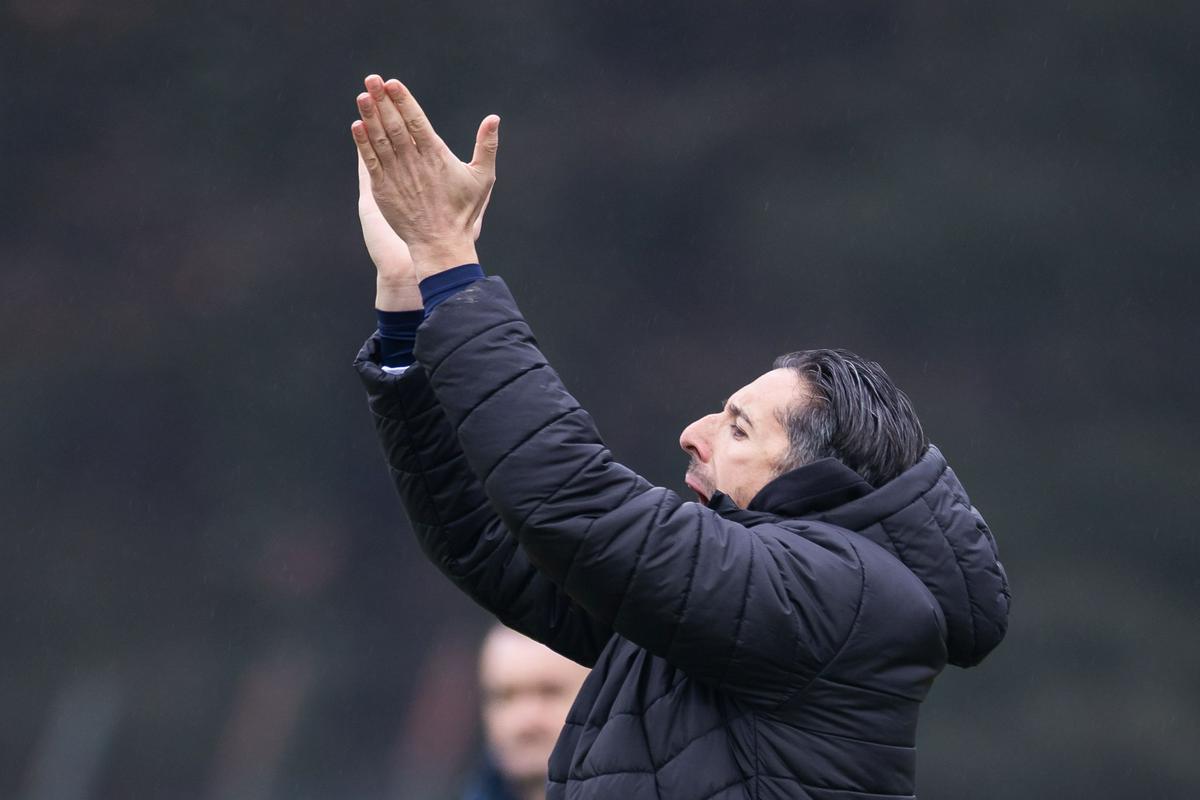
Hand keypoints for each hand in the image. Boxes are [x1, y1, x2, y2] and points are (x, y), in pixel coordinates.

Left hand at [351, 74, 498, 279]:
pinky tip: (357, 126)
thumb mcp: (483, 177)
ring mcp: (397, 175)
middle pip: (395, 124)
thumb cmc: (464, 212)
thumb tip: (494, 118)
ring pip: (380, 139)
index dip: (403, 100)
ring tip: (362, 96)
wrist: (440, 243)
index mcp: (436, 155)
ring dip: (370, 116)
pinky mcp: (383, 190)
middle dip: (383, 100)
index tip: (392, 83)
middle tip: (371, 79)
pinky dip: (363, 144)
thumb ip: (486, 146)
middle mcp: (414, 162)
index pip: (416, 120)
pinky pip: (370, 162)